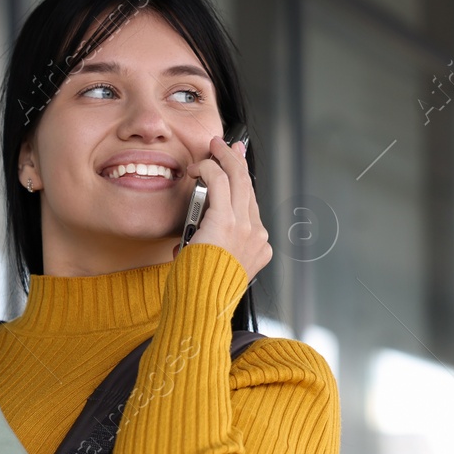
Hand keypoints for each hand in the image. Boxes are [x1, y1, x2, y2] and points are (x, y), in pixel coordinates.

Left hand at [188, 137, 270, 283]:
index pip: (251, 204)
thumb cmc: (201, 293)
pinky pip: (219, 183)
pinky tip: (199, 166)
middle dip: (237, 161)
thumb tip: (195, 234)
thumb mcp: (214, 267)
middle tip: (225, 146)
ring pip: (238, 180)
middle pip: (249, 187)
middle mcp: (256, 236)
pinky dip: (209, 169)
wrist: (202, 307)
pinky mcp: (226, 222)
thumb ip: (211, 247)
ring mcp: (245, 228)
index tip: (235, 163)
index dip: (242, 180)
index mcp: (257, 247)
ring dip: (223, 158)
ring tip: (212, 146)